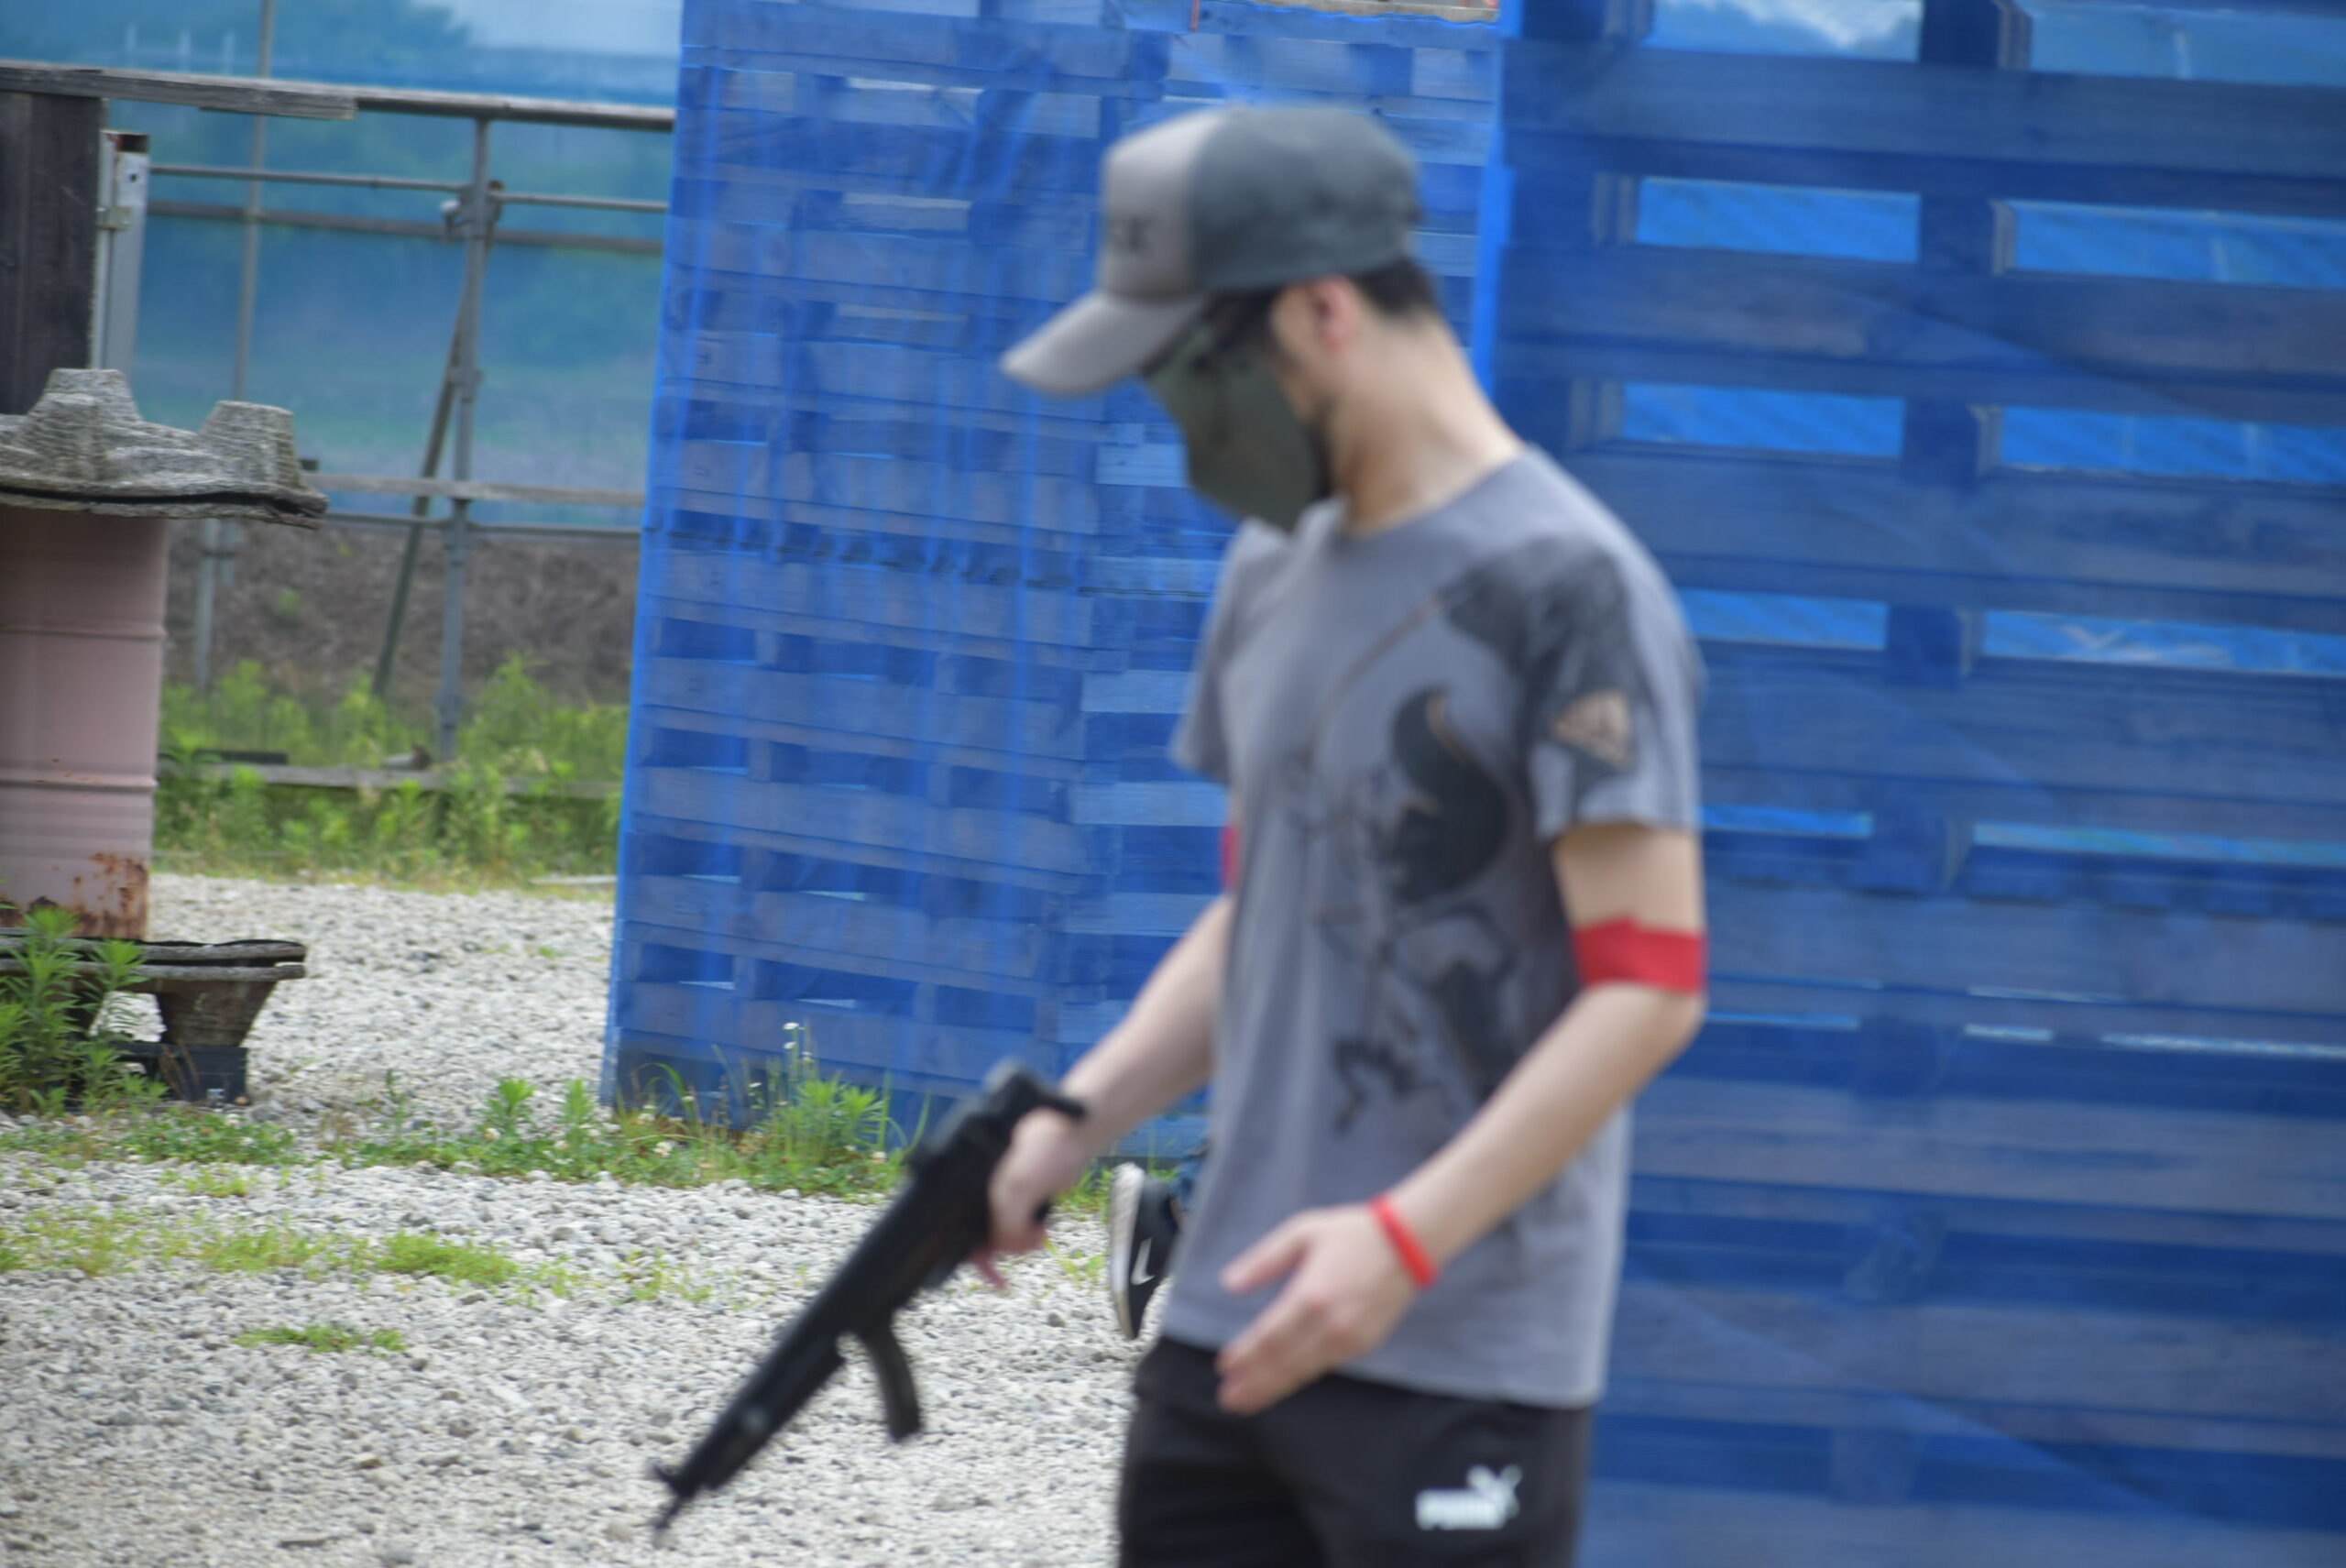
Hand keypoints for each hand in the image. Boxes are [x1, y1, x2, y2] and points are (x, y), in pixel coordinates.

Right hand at [972, 1107, 1090, 1286]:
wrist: (1070, 1136)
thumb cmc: (1040, 1151)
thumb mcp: (1018, 1187)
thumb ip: (1007, 1222)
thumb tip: (1006, 1249)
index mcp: (968, 1188)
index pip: (957, 1231)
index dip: (973, 1255)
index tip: (993, 1275)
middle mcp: (981, 1197)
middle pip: (980, 1239)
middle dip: (1004, 1249)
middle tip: (1027, 1244)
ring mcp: (1002, 1201)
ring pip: (1003, 1238)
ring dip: (1020, 1244)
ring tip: (1039, 1234)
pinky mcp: (1023, 1204)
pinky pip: (1020, 1231)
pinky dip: (1030, 1237)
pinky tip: (1042, 1230)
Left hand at [1213, 1204, 1419, 1414]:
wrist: (1407, 1244)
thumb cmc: (1351, 1234)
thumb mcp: (1301, 1232)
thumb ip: (1263, 1260)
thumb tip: (1229, 1284)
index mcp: (1310, 1295)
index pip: (1269, 1336)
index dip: (1245, 1355)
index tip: (1223, 1367)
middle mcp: (1329, 1324)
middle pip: (1283, 1363)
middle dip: (1252, 1383)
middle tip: (1227, 1399)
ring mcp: (1349, 1339)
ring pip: (1303, 1371)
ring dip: (1272, 1389)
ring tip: (1246, 1401)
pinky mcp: (1364, 1345)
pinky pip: (1324, 1367)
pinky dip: (1299, 1378)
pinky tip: (1281, 1384)